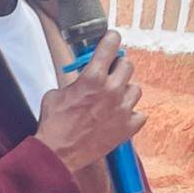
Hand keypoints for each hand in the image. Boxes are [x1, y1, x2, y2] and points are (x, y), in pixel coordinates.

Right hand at [35, 31, 145, 172]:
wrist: (58, 154)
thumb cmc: (54, 125)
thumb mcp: (56, 93)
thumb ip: (75, 81)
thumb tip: (82, 77)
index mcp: (93, 78)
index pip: (111, 45)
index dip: (111, 39)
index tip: (112, 39)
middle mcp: (112, 91)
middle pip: (128, 65)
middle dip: (118, 66)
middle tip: (110, 73)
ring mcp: (122, 110)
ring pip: (135, 89)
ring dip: (125, 91)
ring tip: (113, 98)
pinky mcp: (127, 128)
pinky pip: (139, 114)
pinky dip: (131, 114)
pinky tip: (118, 117)